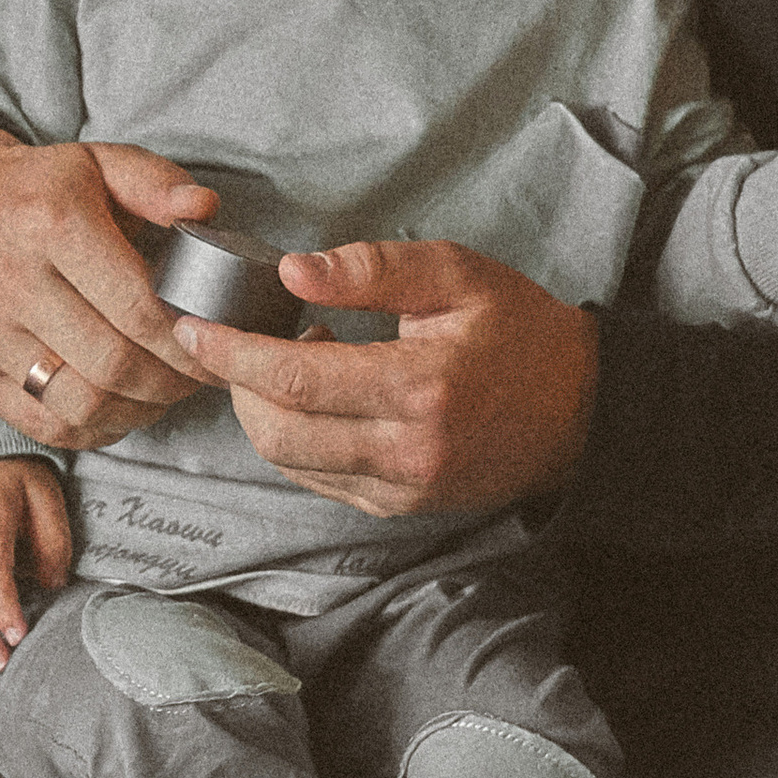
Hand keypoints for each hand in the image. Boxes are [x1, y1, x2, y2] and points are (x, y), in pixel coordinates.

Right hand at [0, 129, 219, 447]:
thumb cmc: (31, 190)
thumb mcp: (94, 163)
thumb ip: (154, 182)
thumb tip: (203, 209)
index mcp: (50, 223)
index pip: (137, 307)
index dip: (188, 340)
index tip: (213, 344)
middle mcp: (11, 281)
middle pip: (114, 364)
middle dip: (171, 380)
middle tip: (196, 374)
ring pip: (82, 404)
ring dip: (137, 409)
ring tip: (160, 391)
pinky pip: (45, 424)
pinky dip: (94, 428)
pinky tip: (117, 406)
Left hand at [176, 238, 598, 519]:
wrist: (583, 411)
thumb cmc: (520, 331)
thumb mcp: (456, 274)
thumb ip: (373, 270)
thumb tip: (293, 273)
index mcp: (420, 386)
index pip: (296, 377)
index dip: (233, 354)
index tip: (195, 327)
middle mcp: (407, 450)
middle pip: (279, 430)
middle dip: (237, 385)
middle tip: (233, 340)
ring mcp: (403, 489)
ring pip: (291, 461)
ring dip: (262, 412)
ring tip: (283, 360)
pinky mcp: (399, 508)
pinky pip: (318, 480)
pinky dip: (294, 440)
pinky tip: (313, 397)